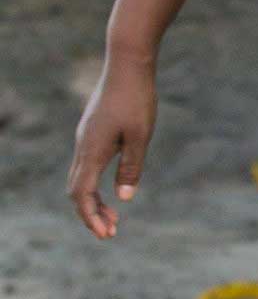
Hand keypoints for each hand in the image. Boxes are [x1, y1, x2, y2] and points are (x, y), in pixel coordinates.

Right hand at [67, 53, 158, 241]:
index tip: (106, 234)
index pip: (82, 193)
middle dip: (91, 214)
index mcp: (92, 150)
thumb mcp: (140, 136)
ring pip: (80, 178)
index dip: (91, 217)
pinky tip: (112, 189)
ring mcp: (85, 138)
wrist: (127, 64)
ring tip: (115, 217)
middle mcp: (83, 146)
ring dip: (94, 200)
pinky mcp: (92, 132)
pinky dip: (95, 184)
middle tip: (112, 232)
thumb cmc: (137, 98)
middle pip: (77, 190)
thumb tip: (124, 197)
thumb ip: (131, 167)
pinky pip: (87, 166)